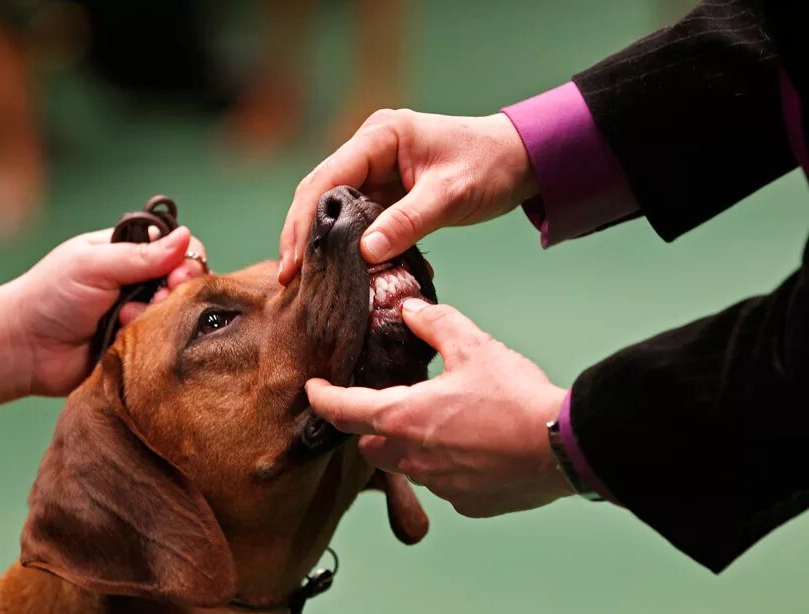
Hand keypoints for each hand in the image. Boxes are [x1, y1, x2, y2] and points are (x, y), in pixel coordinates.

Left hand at [0, 226, 206, 424]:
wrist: (22, 349)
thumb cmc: (50, 297)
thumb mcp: (95, 265)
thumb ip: (141, 254)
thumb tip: (186, 237)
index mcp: (128, 255)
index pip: (176, 251)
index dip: (186, 261)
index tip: (178, 275)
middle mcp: (139, 285)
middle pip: (184, 285)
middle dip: (175, 292)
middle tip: (158, 300)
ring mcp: (140, 318)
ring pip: (175, 316)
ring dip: (156, 318)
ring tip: (125, 321)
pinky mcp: (138, 349)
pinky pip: (162, 346)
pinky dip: (151, 343)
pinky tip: (125, 340)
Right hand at [279, 110, 536, 283]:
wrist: (522, 159)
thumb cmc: (490, 165)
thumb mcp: (450, 195)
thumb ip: (408, 222)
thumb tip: (365, 253)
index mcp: (380, 135)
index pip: (326, 177)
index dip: (304, 220)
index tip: (294, 261)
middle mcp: (370, 147)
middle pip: (319, 192)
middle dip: (302, 234)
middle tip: (290, 277)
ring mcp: (376, 168)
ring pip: (333, 207)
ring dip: (321, 241)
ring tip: (305, 280)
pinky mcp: (386, 189)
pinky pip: (356, 217)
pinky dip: (347, 243)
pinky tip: (337, 270)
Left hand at [306, 299, 572, 517]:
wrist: (564, 446)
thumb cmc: (516, 398)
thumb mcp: (474, 347)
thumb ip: (436, 325)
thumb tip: (411, 311)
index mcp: (404, 417)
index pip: (343, 410)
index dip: (323, 399)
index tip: (314, 390)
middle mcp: (413, 458)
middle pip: (372, 445)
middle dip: (373, 428)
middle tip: (391, 407)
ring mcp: (440, 486)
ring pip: (410, 466)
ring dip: (414, 448)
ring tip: (445, 425)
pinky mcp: (467, 504)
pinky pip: (445, 485)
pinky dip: (450, 468)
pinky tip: (475, 450)